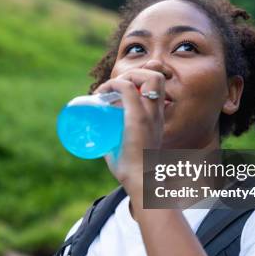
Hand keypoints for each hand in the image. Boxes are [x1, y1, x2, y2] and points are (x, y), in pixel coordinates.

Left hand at [93, 69, 165, 200]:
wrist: (142, 182)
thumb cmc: (132, 170)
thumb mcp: (126, 148)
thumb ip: (115, 141)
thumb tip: (97, 139)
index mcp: (156, 117)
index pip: (156, 85)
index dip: (137, 79)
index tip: (115, 91)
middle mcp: (156, 112)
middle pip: (156, 76)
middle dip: (134, 73)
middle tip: (112, 88)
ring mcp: (149, 114)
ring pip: (148, 77)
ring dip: (128, 75)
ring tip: (110, 89)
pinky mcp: (138, 119)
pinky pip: (127, 89)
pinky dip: (113, 84)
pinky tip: (102, 92)